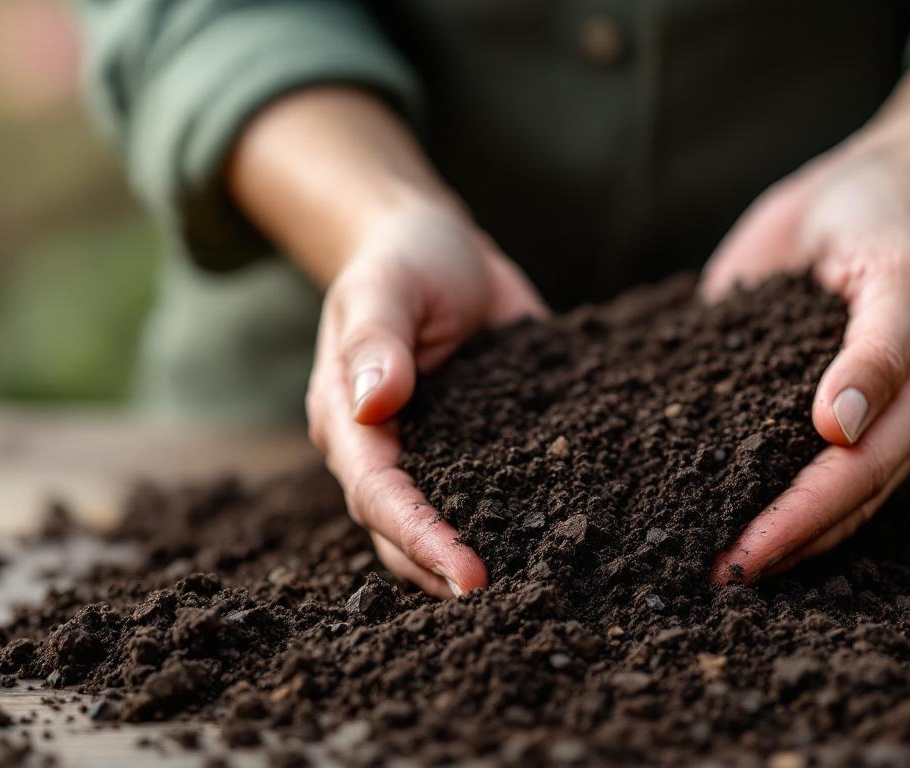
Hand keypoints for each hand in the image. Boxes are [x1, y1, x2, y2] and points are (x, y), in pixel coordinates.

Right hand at [308, 204, 547, 597]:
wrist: (440, 246)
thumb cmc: (402, 260)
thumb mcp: (385, 285)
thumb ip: (378, 339)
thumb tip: (375, 402)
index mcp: (346, 419)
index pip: (378, 495)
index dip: (418, 537)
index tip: (466, 572)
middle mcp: (385, 449)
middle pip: (402, 532)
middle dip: (445, 569)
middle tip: (505, 599)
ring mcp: (433, 454)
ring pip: (446, 525)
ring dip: (477, 560)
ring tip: (533, 589)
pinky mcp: (480, 448)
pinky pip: (494, 492)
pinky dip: (520, 520)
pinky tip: (562, 542)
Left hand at [702, 139, 909, 582]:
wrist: (869, 188)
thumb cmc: (892, 227)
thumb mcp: (897, 276)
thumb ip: (875, 350)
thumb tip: (837, 429)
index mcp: (909, 404)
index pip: (851, 482)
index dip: (798, 524)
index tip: (743, 558)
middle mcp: (867, 423)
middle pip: (824, 505)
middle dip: (769, 545)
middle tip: (705, 580)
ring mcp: (819, 411)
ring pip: (788, 487)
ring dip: (748, 526)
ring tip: (687, 559)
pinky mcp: (775, 389)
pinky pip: (750, 440)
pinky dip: (718, 470)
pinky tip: (672, 491)